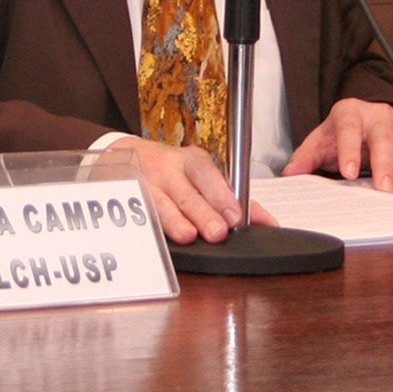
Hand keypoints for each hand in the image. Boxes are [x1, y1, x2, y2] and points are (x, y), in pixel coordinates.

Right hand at [113, 137, 244, 244]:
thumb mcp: (202, 175)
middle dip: (203, 213)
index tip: (235, 216)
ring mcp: (146, 184)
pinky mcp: (125, 197)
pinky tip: (152, 236)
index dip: (222, 196)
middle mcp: (169, 170)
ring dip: (174, 220)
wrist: (125, 155)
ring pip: (160, 203)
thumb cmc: (172, 171)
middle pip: (187, 194)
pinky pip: (136, 211)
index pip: (209, 176)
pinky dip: (146, 225)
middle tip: (217, 232)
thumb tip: (267, 223)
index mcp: (192, 162)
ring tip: (188, 235)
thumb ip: (234, 199)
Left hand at [282, 98, 392, 191]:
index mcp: (350, 114)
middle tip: (385, 187)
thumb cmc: (342, 132)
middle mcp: (380, 117)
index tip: (348, 172)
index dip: (349, 150)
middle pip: (385, 137)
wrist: (362, 116)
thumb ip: (305, 157)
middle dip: (386, 162)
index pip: (349, 129)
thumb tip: (290, 174)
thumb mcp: (320, 141)